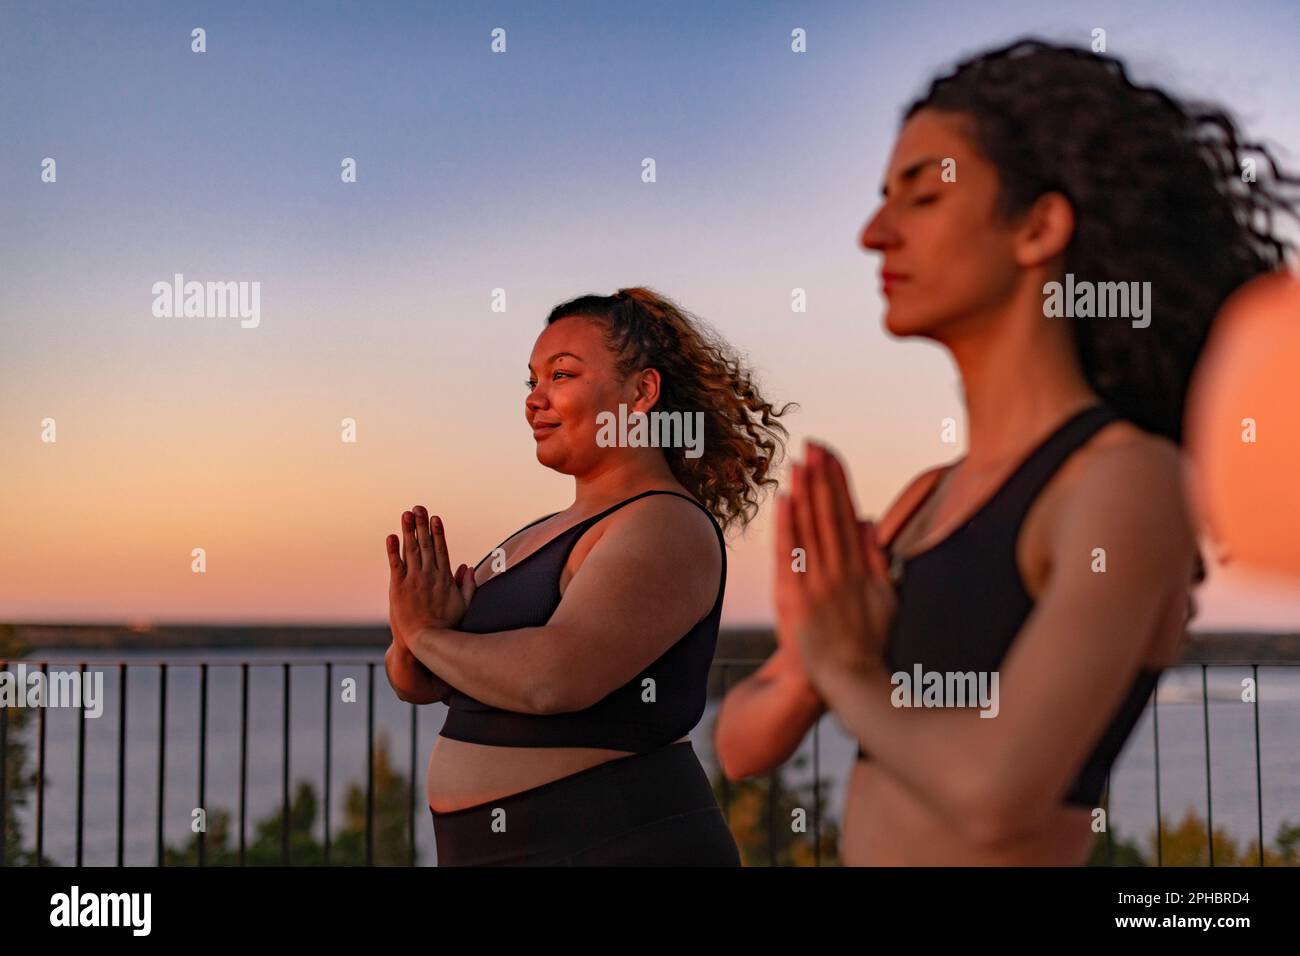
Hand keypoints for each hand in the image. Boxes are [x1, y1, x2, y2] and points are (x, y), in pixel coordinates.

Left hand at [385, 505, 476, 646]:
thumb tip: (468, 566)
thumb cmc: (447, 625)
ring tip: (406, 514)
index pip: (441, 548)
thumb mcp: (464, 604)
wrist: (426, 640)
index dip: (437, 532)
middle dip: (422, 524)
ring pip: (411, 550)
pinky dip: (393, 550)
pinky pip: (395, 564)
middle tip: (418, 507)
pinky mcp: (399, 587)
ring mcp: (414, 580)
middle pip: (426, 544)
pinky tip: (391, 536)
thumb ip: (468, 584)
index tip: (435, 518)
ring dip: (408, 530)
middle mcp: (429, 574)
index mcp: (445, 577)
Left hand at [780, 441, 895, 690]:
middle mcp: (841, 572)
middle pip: (830, 516)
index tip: (830, 455)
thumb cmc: (864, 644)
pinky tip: (784, 501)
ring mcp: (818, 585)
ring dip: (806, 494)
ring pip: (812, 530)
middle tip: (813, 445)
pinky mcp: (796, 600)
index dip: (838, 483)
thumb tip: (868, 521)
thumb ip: (876, 559)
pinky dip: (788, 528)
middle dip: (822, 478)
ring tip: (799, 462)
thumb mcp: (884, 600)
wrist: (845, 684)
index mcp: (862, 569)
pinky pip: (790, 556)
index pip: (848, 516)